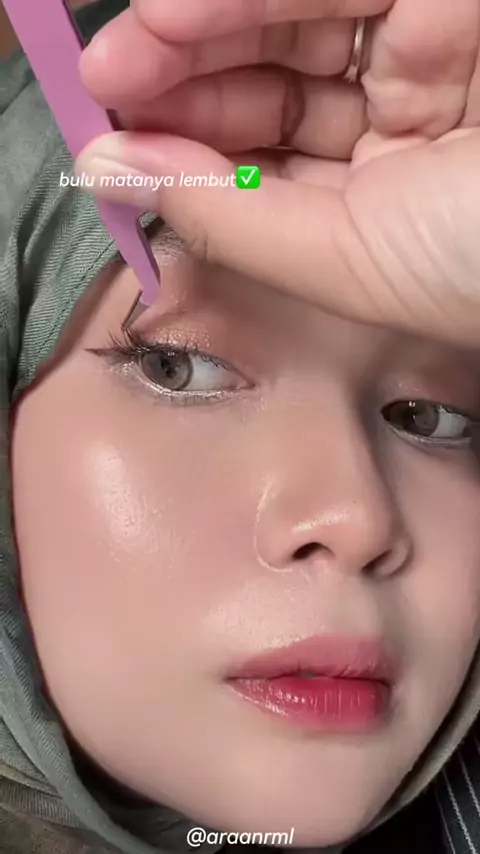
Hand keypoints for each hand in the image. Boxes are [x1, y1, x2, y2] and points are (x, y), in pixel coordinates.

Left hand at [75, 0, 479, 346]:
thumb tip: (117, 175)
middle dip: (183, 85)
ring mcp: (436, 40)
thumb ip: (230, 216)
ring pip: (295, 17)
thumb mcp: (347, 258)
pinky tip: (174, 10)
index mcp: (390, 206)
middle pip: (273, 85)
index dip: (190, 155)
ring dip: (200, 28)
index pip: (271, 168)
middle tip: (106, 87)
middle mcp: (411, 122)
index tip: (115, 149)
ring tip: (124, 52)